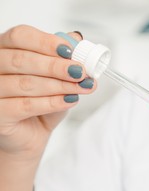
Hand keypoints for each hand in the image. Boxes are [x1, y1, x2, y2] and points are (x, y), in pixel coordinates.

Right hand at [0, 25, 94, 158]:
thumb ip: (64, 59)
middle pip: (22, 59)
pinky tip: (69, 100)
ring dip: (59, 85)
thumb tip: (78, 40)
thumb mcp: (57, 78)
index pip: (21, 37)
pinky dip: (52, 102)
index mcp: (6, 50)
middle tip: (80, 72)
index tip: (70, 51)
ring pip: (26, 83)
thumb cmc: (40, 104)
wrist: (30, 136)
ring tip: (81, 88)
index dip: (47, 42)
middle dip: (57, 66)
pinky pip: (25, 105)